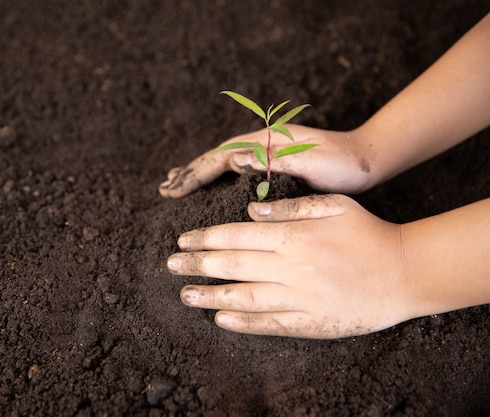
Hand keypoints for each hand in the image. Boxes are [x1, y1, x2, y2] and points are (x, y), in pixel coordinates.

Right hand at [159, 125, 375, 198]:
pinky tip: (213, 181)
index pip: (220, 157)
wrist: (366, 160)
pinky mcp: (273, 162)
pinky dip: (218, 175)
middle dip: (190, 172)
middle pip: (216, 157)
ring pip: (224, 162)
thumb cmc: (341, 165)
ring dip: (200, 172)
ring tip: (177, 182)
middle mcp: (262, 143)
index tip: (173, 188)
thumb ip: (272, 160)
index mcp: (266, 142)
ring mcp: (266, 151)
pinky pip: (237, 169)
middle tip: (164, 188)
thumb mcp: (309, 162)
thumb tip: (233, 158)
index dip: (195, 174)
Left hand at [166, 194, 413, 338]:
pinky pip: (270, 324)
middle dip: (197, 264)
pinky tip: (220, 319)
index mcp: (294, 236)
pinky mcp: (311, 322)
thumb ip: (291, 207)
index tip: (184, 239)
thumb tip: (251, 210)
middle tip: (171, 265)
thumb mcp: (334, 205)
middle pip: (233, 265)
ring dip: (211, 296)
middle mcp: (291, 267)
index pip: (237, 235)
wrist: (406, 272)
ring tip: (185, 294)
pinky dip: (243, 323)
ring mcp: (300, 297)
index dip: (206, 238)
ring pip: (245, 296)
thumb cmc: (369, 233)